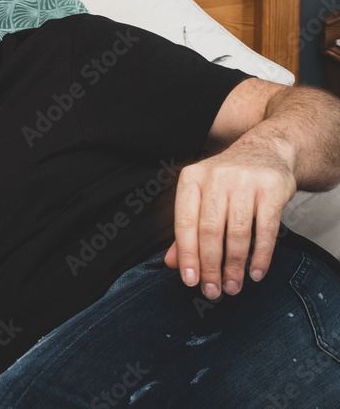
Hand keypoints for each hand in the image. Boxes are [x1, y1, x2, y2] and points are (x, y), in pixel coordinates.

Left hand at [164, 140, 295, 299]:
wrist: (266, 151)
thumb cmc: (227, 182)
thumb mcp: (201, 197)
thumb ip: (186, 229)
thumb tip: (171, 263)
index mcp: (191, 179)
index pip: (185, 223)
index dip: (187, 255)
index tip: (190, 281)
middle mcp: (215, 177)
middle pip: (209, 230)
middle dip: (211, 266)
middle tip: (213, 291)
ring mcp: (244, 181)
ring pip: (237, 232)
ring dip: (235, 265)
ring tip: (233, 286)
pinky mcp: (272, 188)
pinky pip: (266, 229)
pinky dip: (261, 255)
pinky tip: (255, 273)